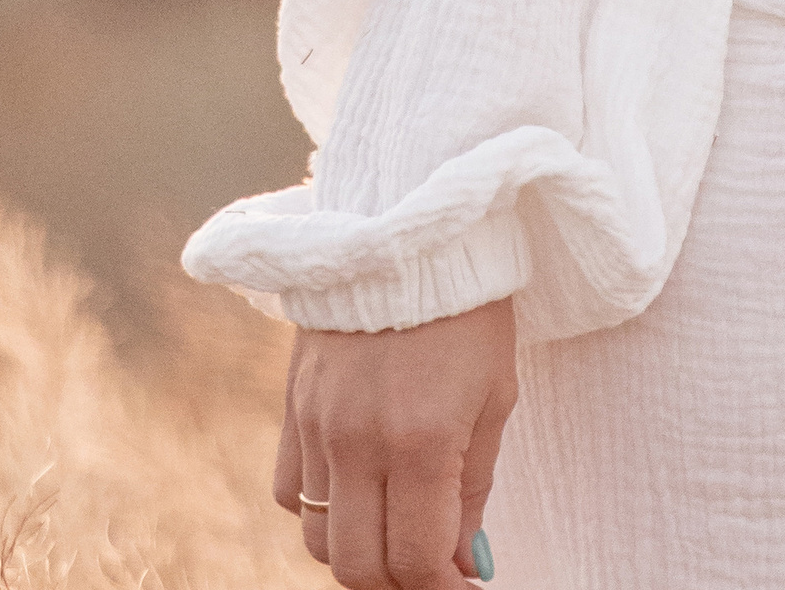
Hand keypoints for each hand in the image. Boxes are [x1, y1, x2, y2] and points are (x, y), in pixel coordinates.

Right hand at [273, 296, 517, 587]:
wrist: (415, 230)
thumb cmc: (471, 310)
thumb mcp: (496, 396)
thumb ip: (474, 488)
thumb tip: (463, 563)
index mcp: (420, 440)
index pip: (416, 560)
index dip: (443, 589)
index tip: (466, 586)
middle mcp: (357, 441)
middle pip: (358, 566)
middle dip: (400, 582)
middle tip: (432, 566)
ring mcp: (316, 424)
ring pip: (316, 539)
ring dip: (358, 551)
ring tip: (397, 529)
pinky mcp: (292, 405)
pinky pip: (288, 492)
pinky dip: (319, 509)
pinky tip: (357, 488)